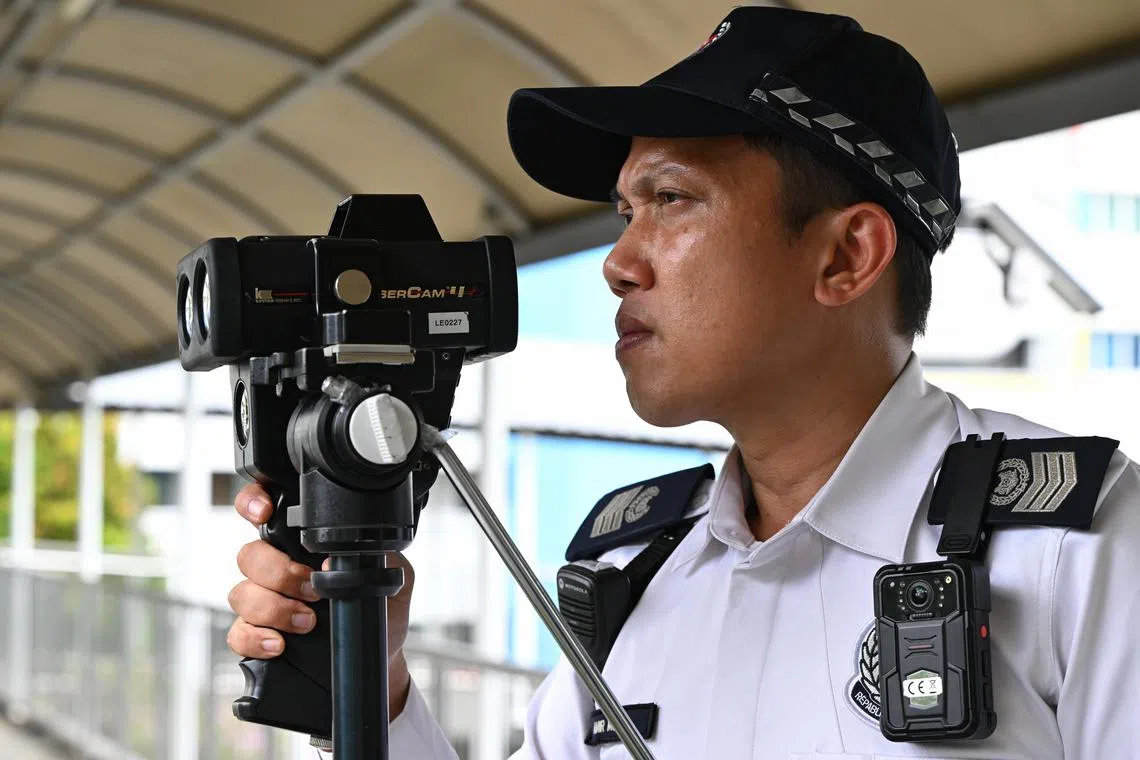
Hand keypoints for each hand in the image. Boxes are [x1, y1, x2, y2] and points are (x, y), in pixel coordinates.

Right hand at [226, 483, 416, 717]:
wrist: (380, 652)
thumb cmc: (381, 607)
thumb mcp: (390, 572)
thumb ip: (372, 554)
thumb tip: (335, 559)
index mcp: (303, 545)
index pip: (266, 513)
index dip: (253, 503)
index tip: (264, 513)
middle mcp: (278, 569)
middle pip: (249, 556)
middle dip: (278, 572)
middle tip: (311, 589)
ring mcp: (264, 602)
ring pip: (241, 593)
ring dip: (274, 607)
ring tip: (307, 621)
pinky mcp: (258, 635)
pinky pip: (239, 633)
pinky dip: (256, 638)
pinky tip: (280, 643)